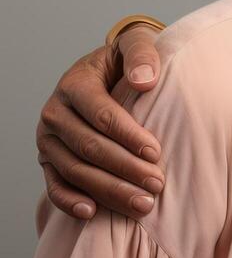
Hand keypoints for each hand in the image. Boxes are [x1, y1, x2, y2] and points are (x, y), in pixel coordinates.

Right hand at [36, 25, 165, 218]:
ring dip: (108, 190)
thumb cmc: (126, 61)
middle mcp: (55, 113)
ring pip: (75, 170)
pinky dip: (69, 201)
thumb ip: (141, 54)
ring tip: (143, 205)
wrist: (107, 71)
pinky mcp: (49, 161)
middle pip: (88, 146)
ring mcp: (49, 140)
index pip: (101, 114)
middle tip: (157, 184)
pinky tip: (92, 213)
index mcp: (75, 84)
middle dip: (124, 168)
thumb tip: (145, 80)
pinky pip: (54, 185)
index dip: (128, 135)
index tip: (156, 153)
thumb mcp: (135, 44)